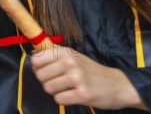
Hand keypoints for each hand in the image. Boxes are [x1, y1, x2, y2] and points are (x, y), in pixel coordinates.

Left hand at [31, 45, 146, 109]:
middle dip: (46, 81)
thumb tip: (33, 51)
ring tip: (66, 88)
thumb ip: (54, 52)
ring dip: (55, 91)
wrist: (117, 85)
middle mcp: (70, 63)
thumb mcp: (74, 55)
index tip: (45, 70)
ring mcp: (77, 79)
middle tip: (59, 81)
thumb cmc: (91, 70)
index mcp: (66, 52)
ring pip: (48, 88)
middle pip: (40, 76)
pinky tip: (72, 95)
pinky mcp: (82, 94)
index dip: (37, 68)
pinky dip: (63, 99)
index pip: (36, 59)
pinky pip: (59, 99)